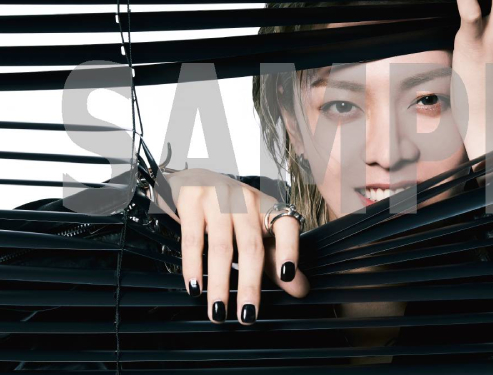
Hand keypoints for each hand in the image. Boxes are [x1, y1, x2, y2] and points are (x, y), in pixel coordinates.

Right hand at [151, 168, 309, 323]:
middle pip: (251, 246)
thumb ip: (277, 261)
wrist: (193, 177)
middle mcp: (246, 200)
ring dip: (219, 283)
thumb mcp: (257, 231)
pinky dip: (193, 267)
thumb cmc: (230, 211)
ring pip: (221, 247)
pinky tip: (195, 288)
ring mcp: (218, 198)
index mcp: (267, 207)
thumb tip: (300, 290)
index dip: (290, 249)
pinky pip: (193, 240)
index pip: (286, 225)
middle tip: (247, 316)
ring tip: (218, 311)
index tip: (288, 275)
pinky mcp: (191, 200)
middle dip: (249, 285)